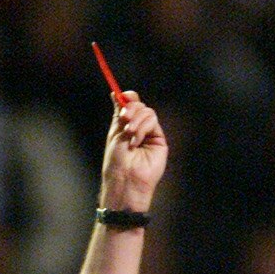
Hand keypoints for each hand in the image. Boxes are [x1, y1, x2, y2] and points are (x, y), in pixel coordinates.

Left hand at [99, 92, 167, 213]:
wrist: (125, 180)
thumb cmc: (116, 162)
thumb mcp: (115, 133)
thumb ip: (119, 113)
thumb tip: (116, 93)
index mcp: (127, 127)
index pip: (132, 105)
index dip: (129, 99)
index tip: (123, 97)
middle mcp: (139, 129)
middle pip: (140, 106)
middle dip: (131, 109)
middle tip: (124, 120)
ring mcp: (150, 135)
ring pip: (147, 112)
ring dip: (136, 121)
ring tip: (130, 136)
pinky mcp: (160, 140)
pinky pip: (153, 121)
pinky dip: (143, 128)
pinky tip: (136, 141)